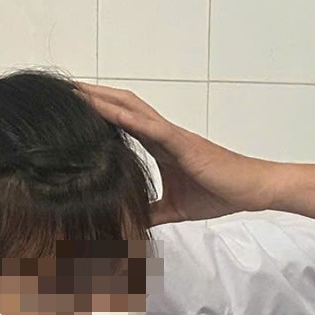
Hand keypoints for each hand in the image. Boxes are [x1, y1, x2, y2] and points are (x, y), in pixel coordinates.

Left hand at [79, 84, 275, 224]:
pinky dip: (127, 117)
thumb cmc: (220, 193)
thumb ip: (152, 213)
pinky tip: (106, 110)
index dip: (97, 113)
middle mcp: (162, 134)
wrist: (251, 190)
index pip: (122, 123)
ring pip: (131, 109)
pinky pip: (150, 126)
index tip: (70, 109)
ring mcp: (171, 135)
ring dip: (102, 98)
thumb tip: (131, 224)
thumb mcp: (174, 209)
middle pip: (121, 107)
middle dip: (92, 98)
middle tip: (63, 90)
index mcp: (160, 146)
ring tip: (75, 91)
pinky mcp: (182, 143)